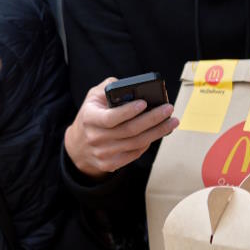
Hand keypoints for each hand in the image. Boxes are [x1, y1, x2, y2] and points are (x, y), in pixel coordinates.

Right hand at [63, 77, 178, 177]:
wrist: (78, 145)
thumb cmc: (91, 115)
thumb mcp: (93, 97)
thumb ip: (109, 87)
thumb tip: (132, 86)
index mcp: (89, 118)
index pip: (111, 117)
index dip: (128, 111)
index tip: (145, 103)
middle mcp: (95, 138)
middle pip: (129, 131)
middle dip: (153, 119)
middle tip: (168, 110)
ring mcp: (103, 153)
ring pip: (136, 143)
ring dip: (157, 132)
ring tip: (172, 122)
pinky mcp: (110, 164)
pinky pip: (134, 154)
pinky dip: (148, 143)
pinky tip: (158, 133)